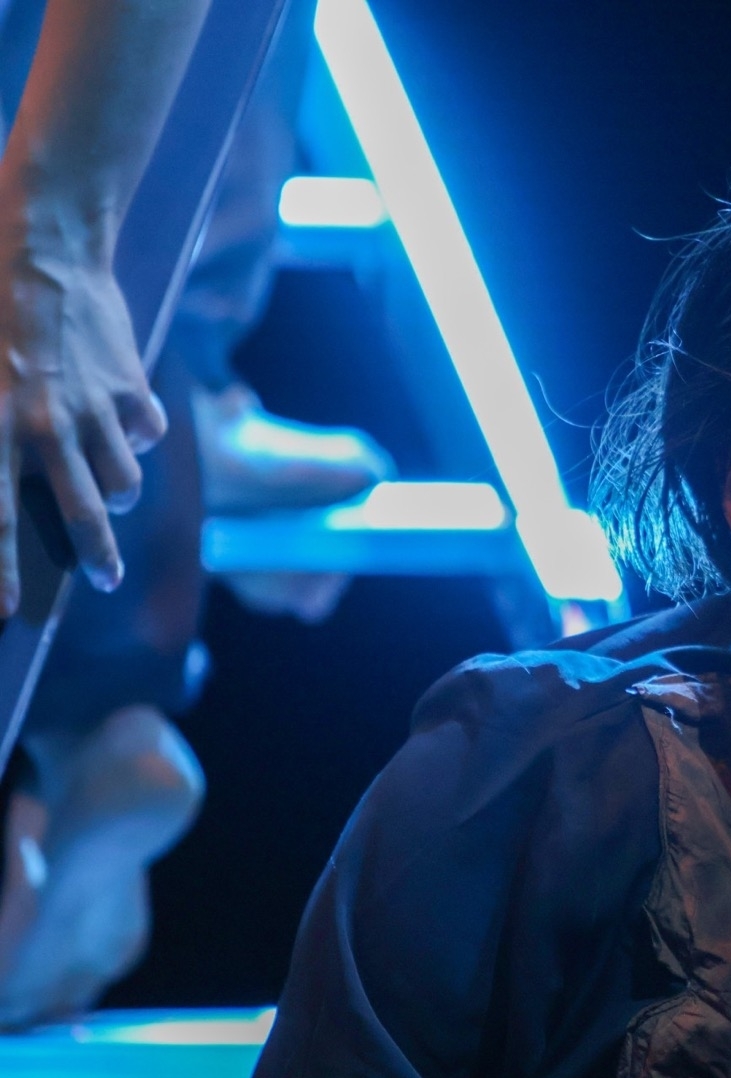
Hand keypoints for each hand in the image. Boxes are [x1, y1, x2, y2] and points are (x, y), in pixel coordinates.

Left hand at [0, 232, 165, 615]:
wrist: (44, 241)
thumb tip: (4, 470)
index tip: (4, 612)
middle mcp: (47, 423)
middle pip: (86, 513)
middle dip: (98, 558)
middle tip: (107, 579)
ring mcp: (96, 406)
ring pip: (124, 481)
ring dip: (117, 492)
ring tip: (109, 490)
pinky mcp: (131, 386)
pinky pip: (146, 432)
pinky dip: (137, 435)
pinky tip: (122, 420)